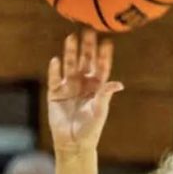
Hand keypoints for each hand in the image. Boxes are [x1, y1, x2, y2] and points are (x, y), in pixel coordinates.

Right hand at [47, 30, 122, 153]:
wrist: (72, 142)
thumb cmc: (90, 129)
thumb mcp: (99, 112)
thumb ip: (105, 96)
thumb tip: (118, 84)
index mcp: (97, 87)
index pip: (101, 67)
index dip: (104, 55)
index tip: (107, 42)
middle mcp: (83, 83)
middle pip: (85, 61)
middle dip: (87, 47)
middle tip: (88, 31)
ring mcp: (68, 86)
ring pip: (70, 65)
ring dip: (71, 52)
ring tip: (71, 38)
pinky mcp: (55, 93)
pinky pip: (54, 78)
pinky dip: (55, 70)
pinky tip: (56, 60)